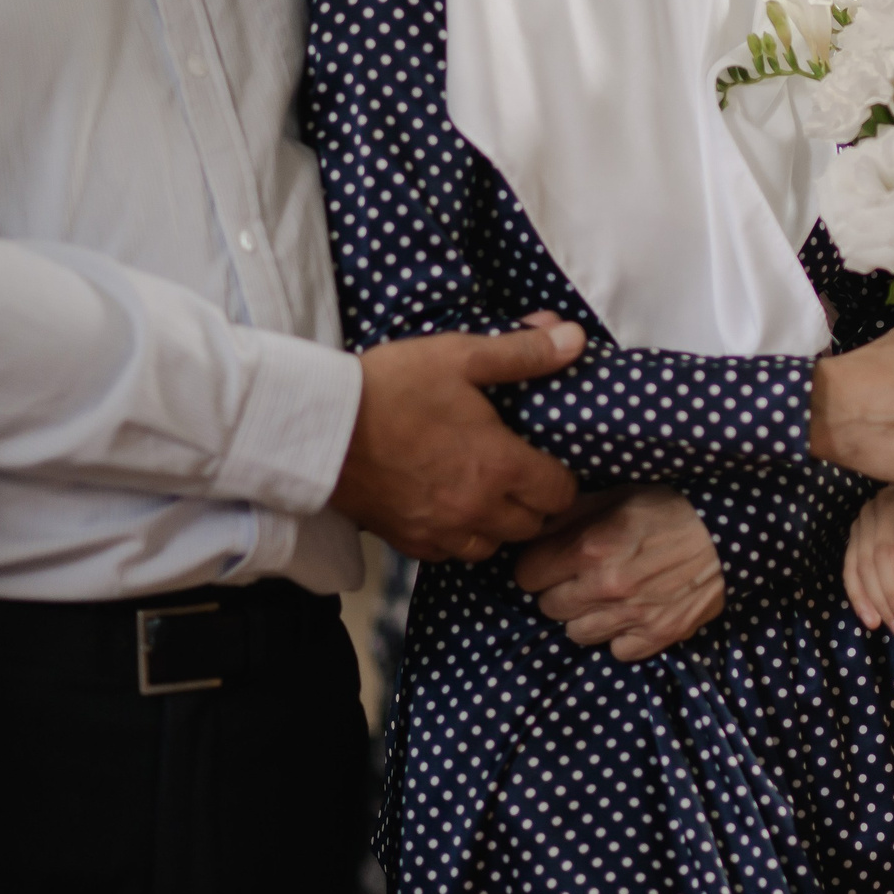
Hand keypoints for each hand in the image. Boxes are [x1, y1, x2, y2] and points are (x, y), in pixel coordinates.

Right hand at [334, 318, 585, 560]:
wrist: (317, 427)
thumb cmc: (392, 387)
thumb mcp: (460, 356)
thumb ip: (523, 352)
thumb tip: (575, 338)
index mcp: (500, 467)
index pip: (561, 494)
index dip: (562, 478)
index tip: (547, 460)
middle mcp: (476, 509)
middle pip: (531, 525)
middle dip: (534, 502)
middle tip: (520, 473)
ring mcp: (439, 531)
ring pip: (492, 547)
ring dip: (497, 526)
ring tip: (486, 494)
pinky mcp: (405, 541)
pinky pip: (448, 555)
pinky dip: (457, 538)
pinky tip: (448, 509)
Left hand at [515, 485, 722, 661]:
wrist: (731, 533)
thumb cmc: (673, 507)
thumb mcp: (620, 494)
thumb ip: (573, 513)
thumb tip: (535, 526)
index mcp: (589, 547)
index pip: (526, 575)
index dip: (539, 565)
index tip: (555, 560)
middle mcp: (603, 587)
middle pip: (547, 607)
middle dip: (561, 591)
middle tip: (584, 576)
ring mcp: (630, 617)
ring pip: (576, 634)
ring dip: (587, 617)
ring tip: (609, 597)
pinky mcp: (657, 637)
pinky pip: (617, 651)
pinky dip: (622, 636)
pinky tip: (635, 613)